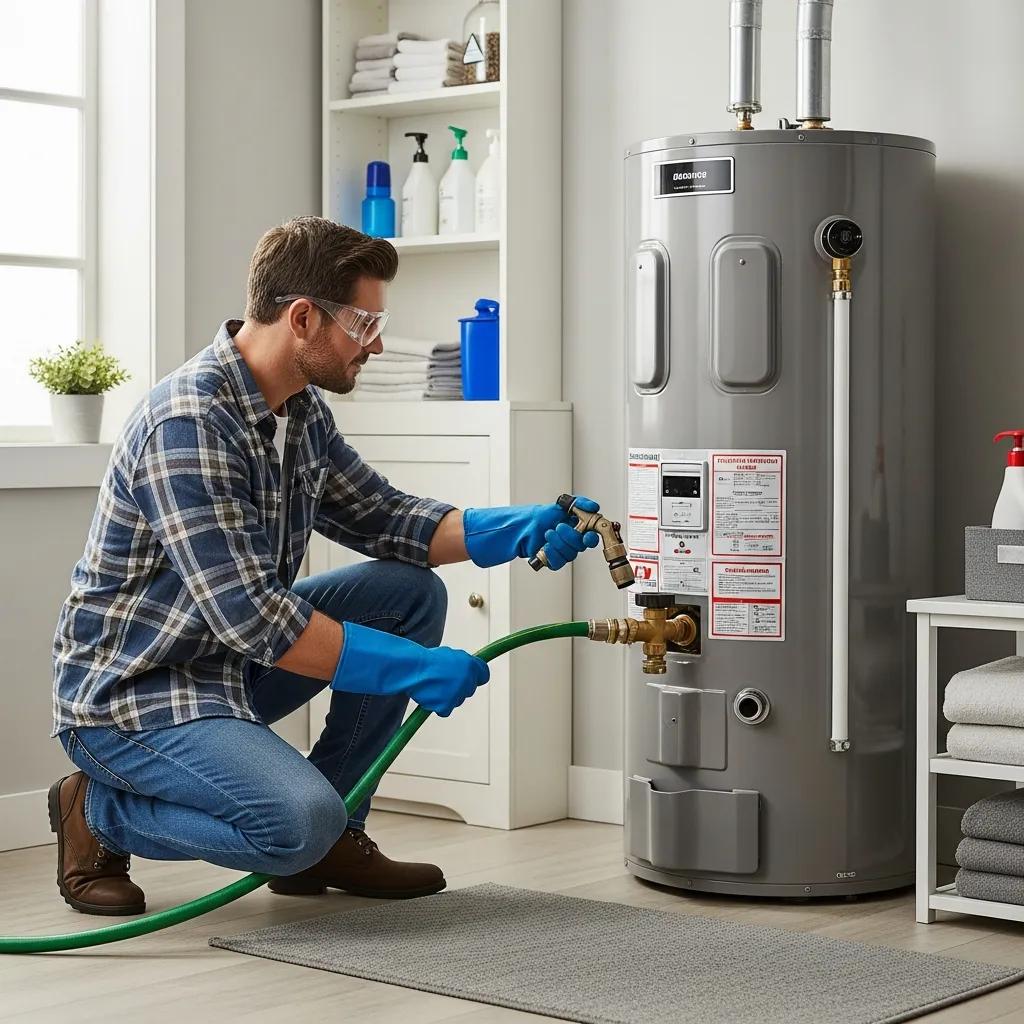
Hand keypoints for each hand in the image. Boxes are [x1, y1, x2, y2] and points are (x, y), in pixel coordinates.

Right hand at [332, 622, 489, 716]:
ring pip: (457, 700)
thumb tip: (468, 670)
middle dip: (458, 687)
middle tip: (443, 682)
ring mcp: (458, 694)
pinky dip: (437, 706)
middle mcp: (468, 680)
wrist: (412, 668)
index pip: (483, 675)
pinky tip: (429, 695)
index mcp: (470, 664)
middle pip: (469, 689)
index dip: (475, 677)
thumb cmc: (426, 660)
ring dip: (447, 696)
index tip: (470, 678)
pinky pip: (445, 710)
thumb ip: (462, 663)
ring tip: (433, 686)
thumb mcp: (449, 655)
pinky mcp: (447, 706)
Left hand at [462, 496, 601, 568]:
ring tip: (547, 534)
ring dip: (558, 543)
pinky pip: (559, 562)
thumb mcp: (559, 506)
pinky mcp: (553, 561)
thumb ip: (580, 503)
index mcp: (577, 529)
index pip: (592, 536)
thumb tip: (594, 505)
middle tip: (558, 527)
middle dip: (570, 536)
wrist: (520, 529)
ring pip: (570, 554)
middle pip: (581, 546)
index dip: (592, 537)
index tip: (587, 534)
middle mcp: (572, 541)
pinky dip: (552, 554)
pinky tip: (545, 546)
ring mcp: (563, 552)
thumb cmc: (538, 517)